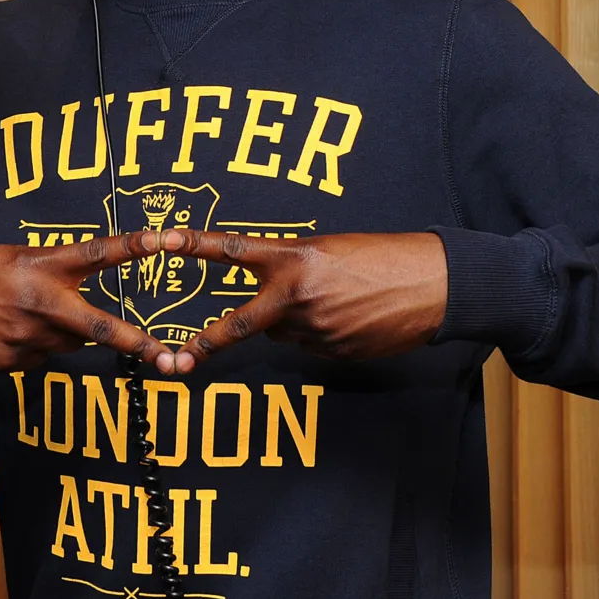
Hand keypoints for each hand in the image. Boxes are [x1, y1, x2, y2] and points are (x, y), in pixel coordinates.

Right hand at [0, 231, 177, 373]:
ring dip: (62, 331)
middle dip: (137, 343)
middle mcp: (36, 304)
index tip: (164, 241)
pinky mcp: (10, 365)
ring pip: (68, 342)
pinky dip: (33, 345)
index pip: (95, 253)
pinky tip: (2, 331)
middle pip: (97, 327)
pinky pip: (40, 357)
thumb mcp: (7, 258)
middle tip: (169, 358)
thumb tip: (76, 299)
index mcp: (36, 266)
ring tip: (22, 314)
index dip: (132, 247)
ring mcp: (24, 339)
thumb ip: (46, 274)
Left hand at [169, 231, 448, 373]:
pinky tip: (350, 317)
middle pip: (241, 325)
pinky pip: (312, 345)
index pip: (234, 249)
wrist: (435, 286)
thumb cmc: (385, 257)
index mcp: (294, 258)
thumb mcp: (331, 249)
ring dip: (295, 321)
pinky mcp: (333, 352)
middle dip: (208, 342)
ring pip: (284, 332)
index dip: (196, 245)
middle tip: (181, 358)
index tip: (164, 240)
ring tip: (335, 300)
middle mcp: (297, 296)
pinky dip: (322, 333)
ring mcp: (315, 329)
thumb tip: (272, 297)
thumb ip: (293, 268)